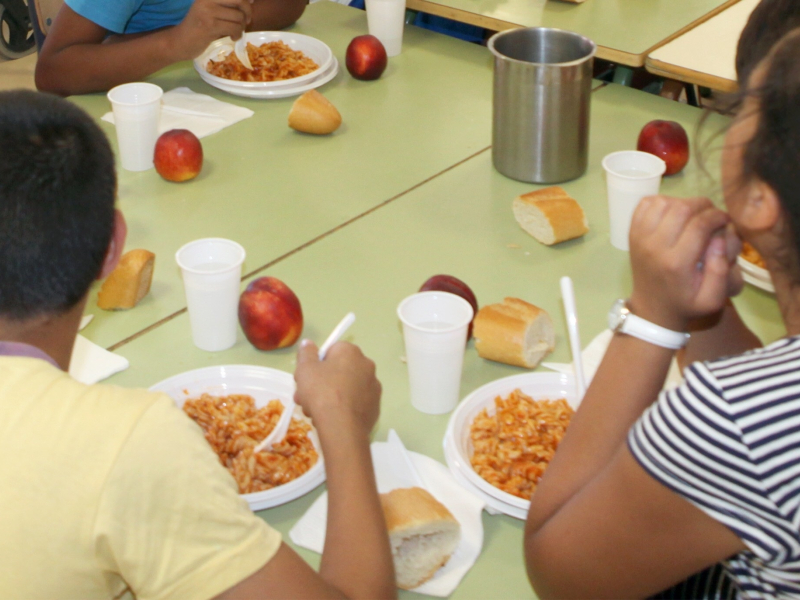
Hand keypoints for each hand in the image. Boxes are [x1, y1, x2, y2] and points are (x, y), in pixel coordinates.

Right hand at [171, 0, 252, 59]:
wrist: (181, 41)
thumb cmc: (200, 26)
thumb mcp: (212, 10)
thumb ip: (229, 5)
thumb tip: (251, 1)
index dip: (246, 0)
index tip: (249, 5)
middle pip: (240, 0)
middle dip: (247, 11)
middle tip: (245, 21)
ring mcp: (208, 11)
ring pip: (239, 17)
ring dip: (241, 27)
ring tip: (235, 32)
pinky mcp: (210, 25)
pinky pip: (234, 28)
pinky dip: (237, 35)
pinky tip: (232, 38)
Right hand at [294, 340, 381, 438]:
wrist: (341, 427)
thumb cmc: (321, 392)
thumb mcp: (305, 368)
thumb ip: (306, 352)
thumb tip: (308, 343)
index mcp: (351, 352)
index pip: (331, 351)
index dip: (316, 364)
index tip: (306, 377)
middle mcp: (367, 365)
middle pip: (338, 371)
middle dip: (321, 383)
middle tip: (305, 397)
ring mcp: (373, 387)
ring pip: (346, 388)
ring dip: (330, 396)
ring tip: (315, 411)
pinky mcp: (375, 407)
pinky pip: (355, 403)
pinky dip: (344, 408)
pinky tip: (332, 418)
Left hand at [628, 195, 742, 331]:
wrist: (652, 306)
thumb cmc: (686, 303)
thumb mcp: (712, 300)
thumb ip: (721, 272)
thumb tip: (719, 240)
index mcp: (676, 263)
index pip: (699, 224)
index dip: (717, 216)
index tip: (725, 220)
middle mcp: (654, 247)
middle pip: (682, 208)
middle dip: (703, 205)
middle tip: (712, 215)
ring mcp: (640, 237)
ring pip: (664, 202)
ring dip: (683, 202)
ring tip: (694, 215)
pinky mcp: (632, 232)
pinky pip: (646, 204)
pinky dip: (663, 201)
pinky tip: (674, 214)